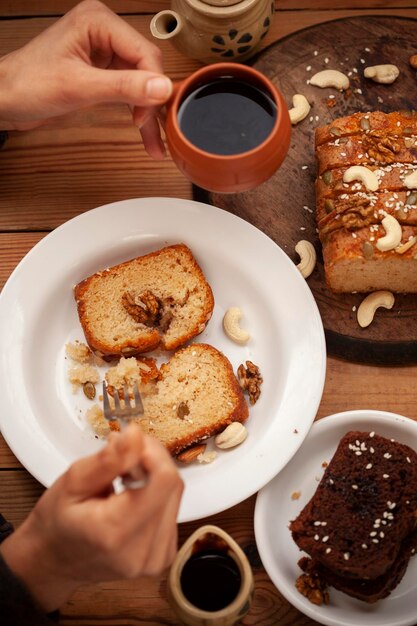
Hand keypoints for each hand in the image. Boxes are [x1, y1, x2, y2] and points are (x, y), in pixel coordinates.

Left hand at [0, 0, 172, 157]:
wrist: (5, 99)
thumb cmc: (28, 84)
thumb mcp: (78, 87)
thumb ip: (123, 87)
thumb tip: (163, 88)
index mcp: (99, 21)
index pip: (144, 52)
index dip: (152, 86)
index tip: (145, 117)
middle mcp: (104, 32)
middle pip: (146, 68)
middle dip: (152, 102)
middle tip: (156, 134)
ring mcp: (104, 52)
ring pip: (141, 82)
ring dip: (148, 113)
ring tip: (154, 143)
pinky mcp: (101, 71)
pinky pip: (128, 90)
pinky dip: (136, 111)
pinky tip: (143, 132)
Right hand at [0, 424, 183, 611]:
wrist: (54, 562)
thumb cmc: (57, 524)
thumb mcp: (72, 482)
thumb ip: (108, 459)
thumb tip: (135, 435)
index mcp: (116, 532)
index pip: (164, 480)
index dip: (152, 453)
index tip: (131, 444)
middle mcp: (143, 552)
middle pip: (172, 485)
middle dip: (151, 461)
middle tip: (123, 457)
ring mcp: (156, 558)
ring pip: (175, 495)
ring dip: (155, 476)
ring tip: (124, 478)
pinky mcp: (163, 556)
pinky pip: (172, 510)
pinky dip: (156, 494)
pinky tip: (133, 496)